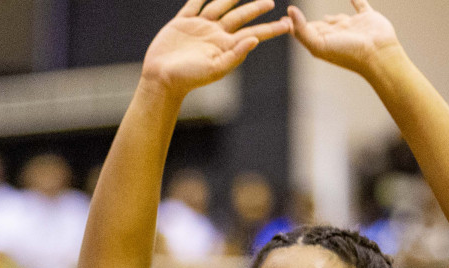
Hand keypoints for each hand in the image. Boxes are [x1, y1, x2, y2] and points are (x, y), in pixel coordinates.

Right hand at [142, 0, 290, 99]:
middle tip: (271, 2)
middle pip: (240, 16)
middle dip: (255, 8)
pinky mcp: (182, 23)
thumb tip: (254, 40)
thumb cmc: (189, 78)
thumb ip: (235, 54)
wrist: (161, 79)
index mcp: (226, 46)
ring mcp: (199, 27)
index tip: (287, 24)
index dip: (270, 29)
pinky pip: (194, 4)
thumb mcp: (215, 69)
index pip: (253, 34)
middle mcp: (215, 35)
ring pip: (219, 6)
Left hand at [289, 0, 401, 76]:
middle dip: (309, 23)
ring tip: (325, 17)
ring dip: (332, 17)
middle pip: (319, 27)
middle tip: (298, 17)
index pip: (304, 31)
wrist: (378, 54)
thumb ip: (302, 29)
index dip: (293, 25)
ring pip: (339, 19)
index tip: (282, 20)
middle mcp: (336, 34)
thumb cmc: (348, 53)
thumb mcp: (318, 44)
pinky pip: (360, 5)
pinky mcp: (367, 18)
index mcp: (323, 41)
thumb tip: (289, 11)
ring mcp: (352, 26)